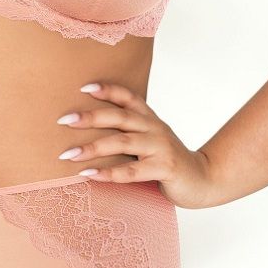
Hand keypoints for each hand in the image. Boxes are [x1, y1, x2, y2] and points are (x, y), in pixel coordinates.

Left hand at [55, 81, 214, 209]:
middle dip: (90, 117)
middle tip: (64, 120)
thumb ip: (128, 133)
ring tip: (68, 154)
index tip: (83, 87)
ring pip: (122, 142)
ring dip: (92, 148)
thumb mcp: (150, 140)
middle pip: (120, 117)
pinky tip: (89, 175)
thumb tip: (88, 128)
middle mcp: (155, 128)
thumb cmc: (167, 160)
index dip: (108, 89)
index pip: (128, 97)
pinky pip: (132, 171)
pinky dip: (109, 173)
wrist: (204, 180)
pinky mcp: (165, 168)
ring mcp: (161, 147)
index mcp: (150, 119)